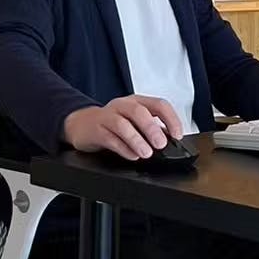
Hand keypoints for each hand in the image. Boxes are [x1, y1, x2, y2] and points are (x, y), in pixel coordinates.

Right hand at [62, 95, 184, 160]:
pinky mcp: (96, 130)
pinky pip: (109, 138)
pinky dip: (123, 148)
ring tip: (146, 153)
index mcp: (137, 102)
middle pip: (139, 111)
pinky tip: (132, 155)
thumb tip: (170, 139)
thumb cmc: (112, 123)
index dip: (171, 119)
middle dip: (152, 129)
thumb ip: (152, 128)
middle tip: (161, 144)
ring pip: (122, 124)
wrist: (81, 124)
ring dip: (137, 140)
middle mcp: (122, 106)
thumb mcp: (134, 122)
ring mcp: (107, 117)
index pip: (158, 104)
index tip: (177, 135)